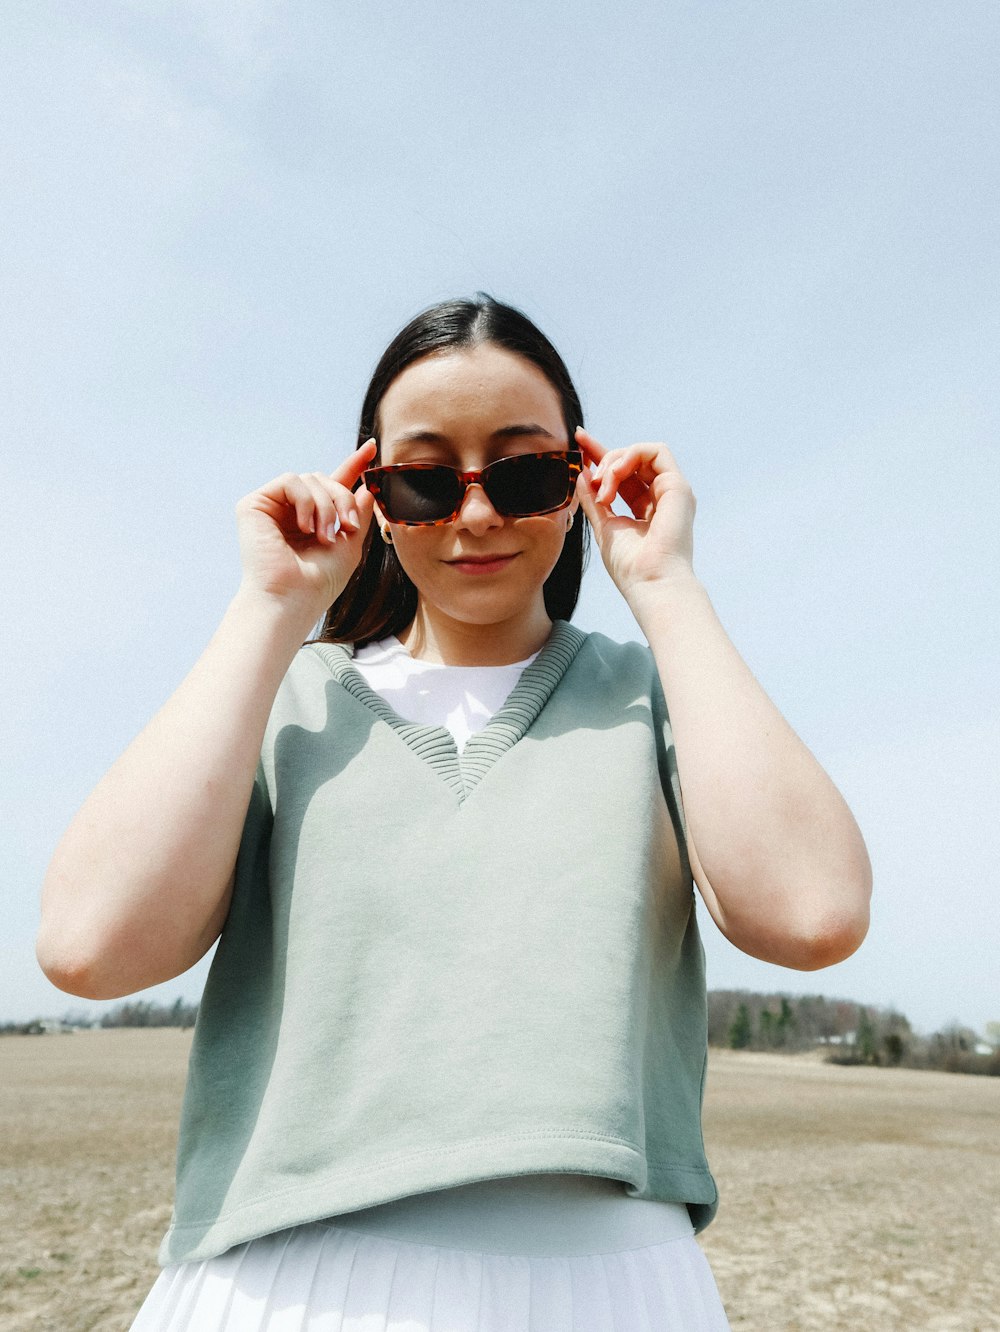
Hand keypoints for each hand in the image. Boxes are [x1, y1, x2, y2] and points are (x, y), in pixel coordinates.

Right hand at [234, 440, 377, 623]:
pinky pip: (291, 480)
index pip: (334, 484)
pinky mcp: (255, 505)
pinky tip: (304, 526)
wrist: (291, 598)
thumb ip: (358, 514)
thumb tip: (366, 487)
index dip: (353, 465)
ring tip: (323, 536)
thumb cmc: (319, 582)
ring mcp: (272, 507)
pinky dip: (305, 501)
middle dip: (343, 499)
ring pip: (310, 478)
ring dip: (326, 505)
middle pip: (325, 479)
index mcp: (313, 520)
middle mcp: (291, 510)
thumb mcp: (350, 545)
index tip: (371, 447)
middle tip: (348, 528)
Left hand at [574, 426, 696, 604]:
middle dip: (603, 458)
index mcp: (645, 508)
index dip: (600, 454)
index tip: (578, 440)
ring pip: (641, 452)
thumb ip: (594, 500)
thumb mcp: (604, 526)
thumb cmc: (630, 566)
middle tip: (590, 482)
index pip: (622, 474)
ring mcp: (671, 490)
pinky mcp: (678, 485)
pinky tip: (615, 474)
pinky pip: (655, 451)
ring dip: (615, 462)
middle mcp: (661, 497)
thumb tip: (581, 473)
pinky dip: (630, 456)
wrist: (650, 582)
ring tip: (602, 486)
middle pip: (631, 459)